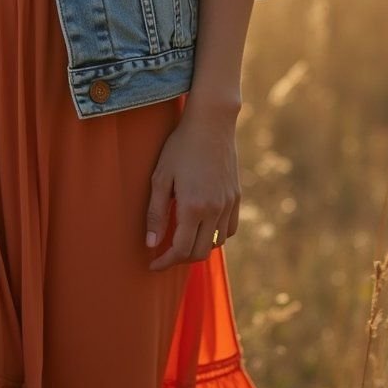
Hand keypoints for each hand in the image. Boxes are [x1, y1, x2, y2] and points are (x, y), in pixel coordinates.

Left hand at [145, 104, 240, 271]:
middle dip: (180, 259)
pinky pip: (230, 229)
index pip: (181, 250)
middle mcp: (214, 210)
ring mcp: (228, 204)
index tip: (152, 264)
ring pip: (216, 243)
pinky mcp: (236, 197)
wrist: (211, 123)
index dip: (165, 262)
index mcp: (193, 207)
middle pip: (200, 252)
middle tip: (164, 255)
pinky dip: (216, 236)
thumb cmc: (180, 147)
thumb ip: (156, 213)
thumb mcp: (160, 177)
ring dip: (198, 248)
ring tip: (181, 240)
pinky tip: (202, 227)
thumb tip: (151, 244)